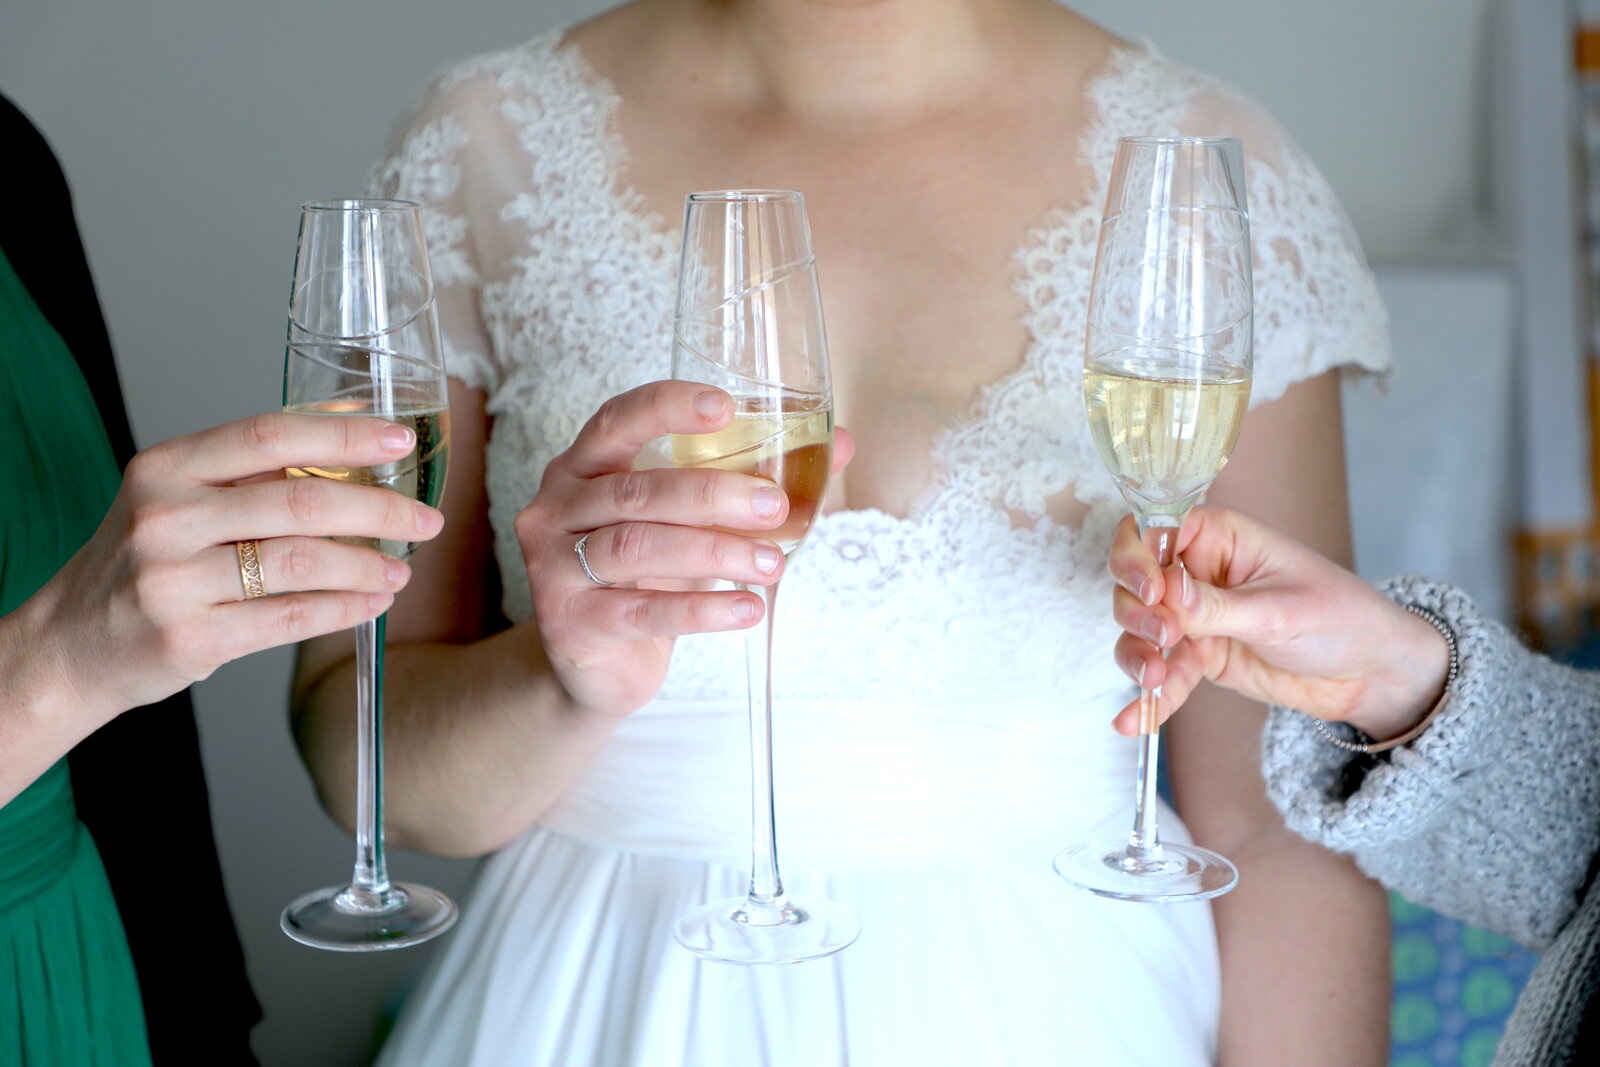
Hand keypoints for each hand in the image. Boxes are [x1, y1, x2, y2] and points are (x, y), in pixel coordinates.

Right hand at [19, 412, 443, 726]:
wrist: (69, 644)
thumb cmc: (144, 562)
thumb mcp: (180, 495)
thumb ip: (256, 463)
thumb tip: (350, 416)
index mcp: (167, 467)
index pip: (272, 435)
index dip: (346, 435)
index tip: (402, 442)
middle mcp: (165, 517)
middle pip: (300, 501)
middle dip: (379, 511)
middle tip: (425, 521)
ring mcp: (173, 580)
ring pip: (303, 563)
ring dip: (368, 566)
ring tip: (401, 569)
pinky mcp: (190, 637)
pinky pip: (291, 617)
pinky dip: (345, 610)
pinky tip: (372, 604)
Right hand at [514, 380, 853, 719]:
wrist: (595, 667)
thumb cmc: (645, 578)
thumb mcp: (691, 525)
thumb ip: (753, 482)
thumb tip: (840, 443)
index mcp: (582, 467)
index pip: (616, 421)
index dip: (667, 408)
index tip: (725, 406)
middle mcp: (556, 509)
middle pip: (637, 491)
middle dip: (714, 496)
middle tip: (776, 507)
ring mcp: (555, 567)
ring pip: (639, 548)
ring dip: (716, 553)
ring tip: (773, 564)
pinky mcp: (570, 624)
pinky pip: (642, 611)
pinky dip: (703, 610)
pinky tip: (747, 610)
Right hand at [1106, 506, 1450, 740]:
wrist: (1370, 674)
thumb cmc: (1340, 618)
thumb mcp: (1278, 611)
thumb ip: (1214, 605)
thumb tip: (1164, 591)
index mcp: (1219, 538)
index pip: (1153, 530)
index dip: (1137, 556)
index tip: (1151, 591)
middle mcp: (1198, 572)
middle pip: (1135, 581)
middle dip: (1136, 611)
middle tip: (1163, 637)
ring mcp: (1195, 616)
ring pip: (1140, 629)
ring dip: (1137, 654)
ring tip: (1152, 680)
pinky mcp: (1201, 655)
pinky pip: (1164, 672)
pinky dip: (1148, 697)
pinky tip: (1134, 721)